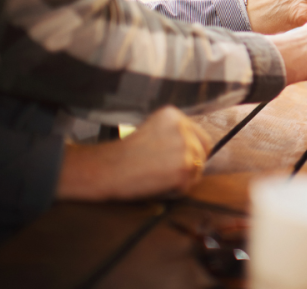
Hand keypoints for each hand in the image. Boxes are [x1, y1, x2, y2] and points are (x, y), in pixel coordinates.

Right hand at [57, 106, 211, 200]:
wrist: (104, 169)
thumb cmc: (123, 155)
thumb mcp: (151, 130)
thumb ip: (174, 134)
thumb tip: (199, 150)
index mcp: (173, 114)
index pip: (199, 136)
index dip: (192, 151)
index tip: (177, 161)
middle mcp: (183, 128)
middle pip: (202, 152)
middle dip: (190, 165)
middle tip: (168, 174)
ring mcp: (186, 148)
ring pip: (197, 170)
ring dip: (181, 179)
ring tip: (156, 179)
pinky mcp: (184, 169)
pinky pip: (187, 186)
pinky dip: (173, 191)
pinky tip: (155, 186)